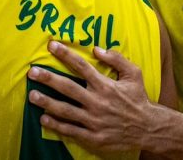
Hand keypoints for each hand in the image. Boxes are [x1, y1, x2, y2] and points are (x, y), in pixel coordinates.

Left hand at [27, 40, 150, 151]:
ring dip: (47, 102)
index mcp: (105, 85)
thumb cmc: (139, 99)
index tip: (51, 45)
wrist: (150, 129)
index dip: (66, 54)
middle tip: (32, 72)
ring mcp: (94, 121)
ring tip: (32, 95)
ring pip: (65, 110)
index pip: (81, 66)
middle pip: (68, 88)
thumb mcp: (134, 74)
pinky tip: (44, 119)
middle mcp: (97, 102)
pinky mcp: (94, 137)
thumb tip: (97, 48)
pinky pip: (71, 130)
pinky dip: (56, 125)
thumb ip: (117, 59)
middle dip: (48, 79)